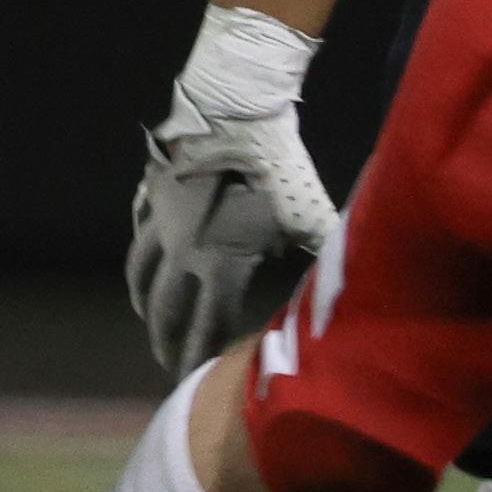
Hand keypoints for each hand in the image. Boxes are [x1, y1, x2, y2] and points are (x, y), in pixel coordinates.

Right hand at [126, 5, 340, 371]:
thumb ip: (323, 253)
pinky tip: (141, 259)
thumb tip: (354, 279)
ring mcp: (161, 222)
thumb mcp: (308, 215)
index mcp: (219, 267)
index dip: (199, 359)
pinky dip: (139, 250)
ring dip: (144, 301)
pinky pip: (138, 229)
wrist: (232, 109)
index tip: (194, 382)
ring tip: (147, 315)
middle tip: (167, 362)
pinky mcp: (152, 192)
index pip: (205, 329)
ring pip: (141, 274)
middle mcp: (181, 253)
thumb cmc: (275, 166)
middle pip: (164, 311)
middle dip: (166, 342)